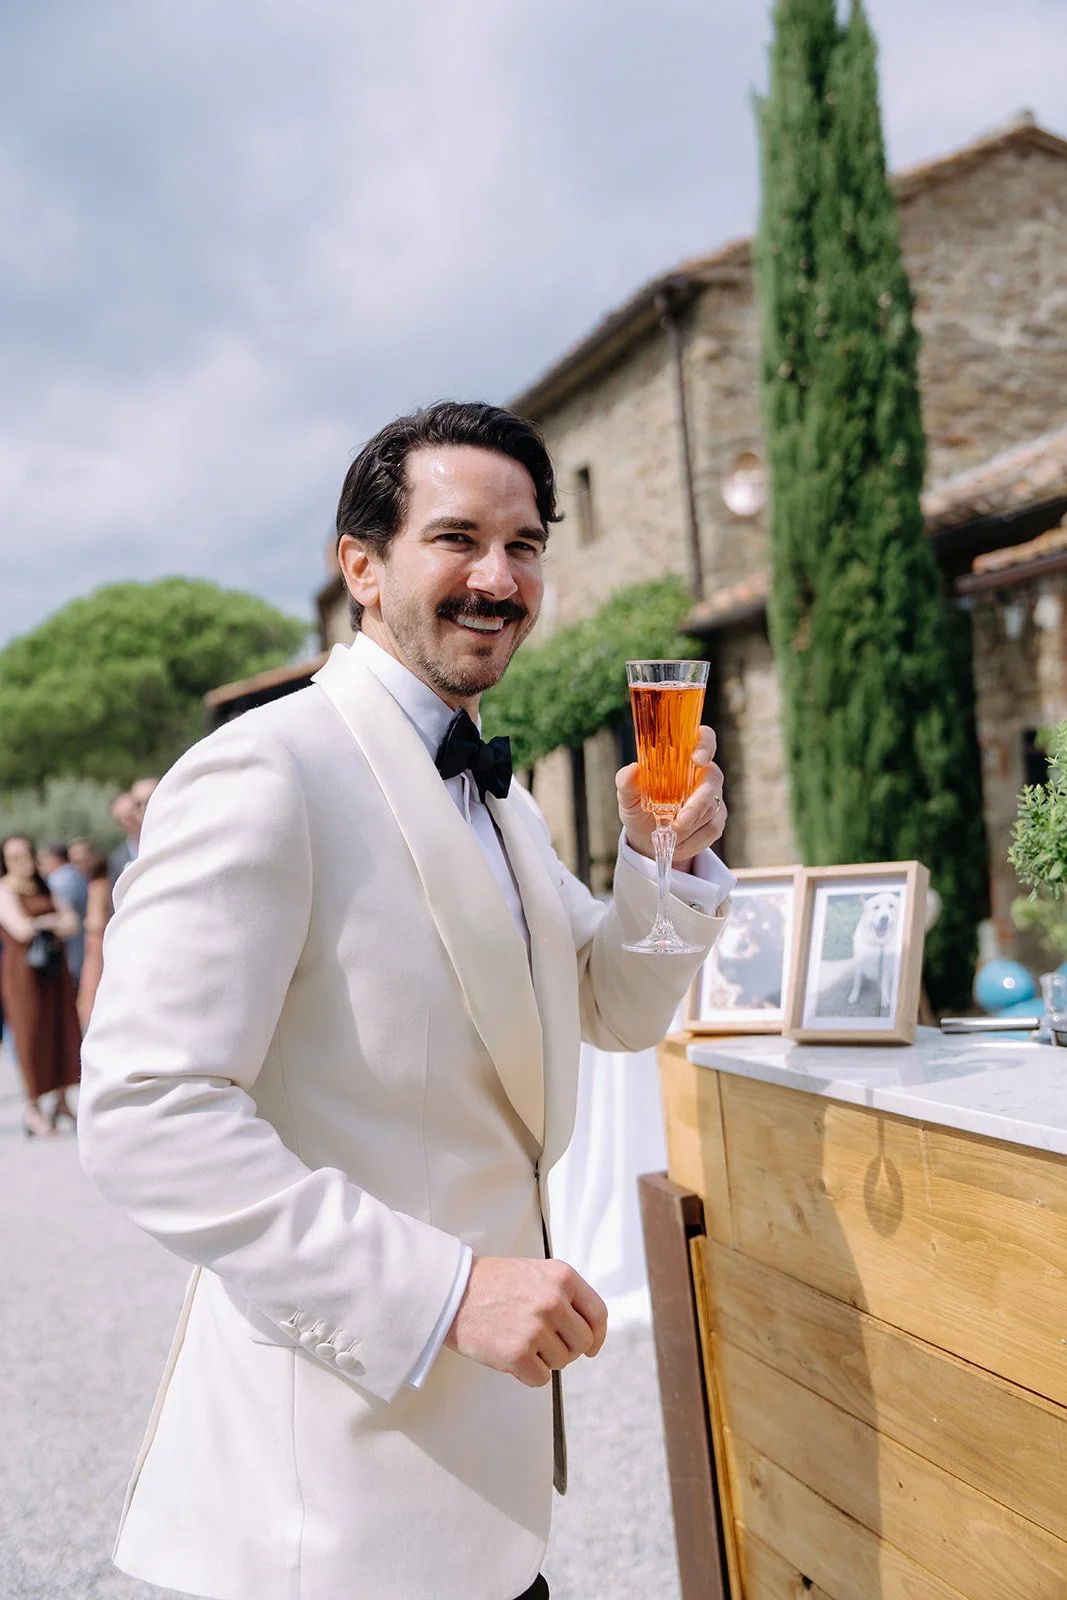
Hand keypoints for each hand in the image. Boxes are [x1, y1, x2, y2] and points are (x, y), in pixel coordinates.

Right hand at [444, 1256, 607, 1387]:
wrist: (450, 1292)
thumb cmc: (491, 1283)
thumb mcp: (535, 1272)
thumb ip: (564, 1294)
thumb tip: (589, 1329)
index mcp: (562, 1277)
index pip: (598, 1314)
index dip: (597, 1335)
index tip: (592, 1346)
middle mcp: (553, 1301)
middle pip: (582, 1343)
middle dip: (567, 1349)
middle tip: (544, 1344)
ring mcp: (536, 1328)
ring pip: (561, 1362)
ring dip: (544, 1359)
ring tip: (519, 1340)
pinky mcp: (518, 1355)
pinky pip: (540, 1378)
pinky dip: (527, 1373)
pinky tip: (510, 1354)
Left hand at [616, 724, 726, 868]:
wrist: (647, 839)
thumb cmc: (639, 808)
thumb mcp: (628, 796)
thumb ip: (627, 782)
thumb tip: (633, 770)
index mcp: (683, 758)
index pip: (704, 738)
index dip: (706, 745)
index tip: (697, 760)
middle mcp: (703, 773)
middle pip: (713, 778)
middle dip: (697, 802)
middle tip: (679, 821)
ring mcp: (714, 796)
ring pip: (712, 807)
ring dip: (689, 826)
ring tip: (667, 833)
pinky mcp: (717, 819)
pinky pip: (712, 829)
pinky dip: (693, 840)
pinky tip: (678, 842)